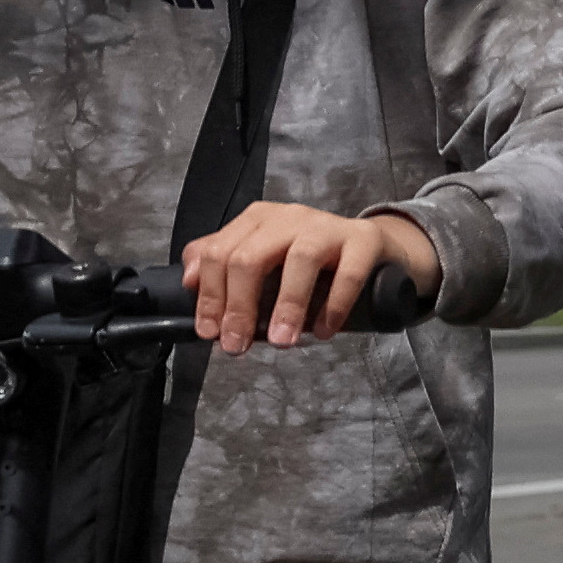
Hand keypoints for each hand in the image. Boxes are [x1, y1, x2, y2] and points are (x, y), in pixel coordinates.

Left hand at [180, 201, 438, 351]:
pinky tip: (324, 331)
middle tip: (236, 345)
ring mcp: (327, 225)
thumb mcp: (263, 259)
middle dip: (239, 306)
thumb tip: (189, 283)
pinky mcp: (364, 240)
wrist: (373, 249)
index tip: (209, 333)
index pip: (218, 253)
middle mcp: (288, 217)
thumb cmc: (309, 262)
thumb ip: (223, 266)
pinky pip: (347, 272)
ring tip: (282, 341)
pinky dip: (333, 305)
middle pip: (250, 257)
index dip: (210, 296)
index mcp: (256, 220)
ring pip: (298, 260)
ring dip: (287, 305)